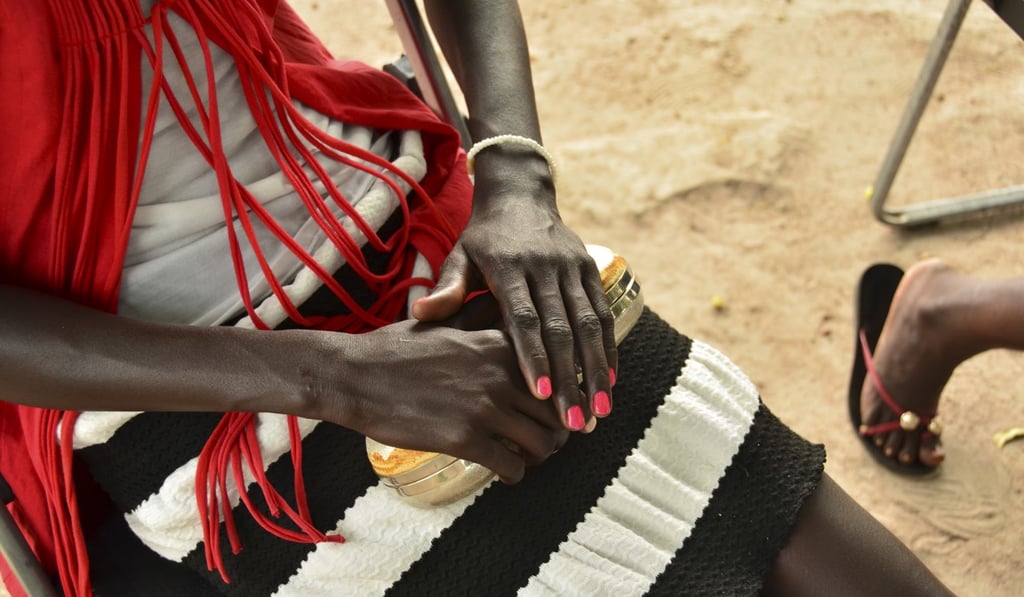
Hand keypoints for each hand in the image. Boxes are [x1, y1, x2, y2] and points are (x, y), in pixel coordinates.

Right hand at [321, 320, 568, 483]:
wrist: (354, 374)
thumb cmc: (395, 348)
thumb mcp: (444, 322)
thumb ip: (478, 319)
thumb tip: (500, 306)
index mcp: (499, 344)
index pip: (555, 371)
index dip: (563, 393)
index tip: (561, 405)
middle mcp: (500, 373)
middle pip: (557, 410)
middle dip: (558, 429)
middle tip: (549, 439)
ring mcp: (484, 408)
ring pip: (543, 442)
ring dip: (540, 455)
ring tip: (527, 457)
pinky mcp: (464, 439)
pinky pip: (511, 466)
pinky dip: (514, 474)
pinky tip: (505, 472)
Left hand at [412, 175, 617, 432]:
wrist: (521, 195)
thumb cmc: (483, 237)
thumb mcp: (460, 254)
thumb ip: (448, 287)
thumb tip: (420, 313)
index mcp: (508, 267)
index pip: (523, 317)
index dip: (534, 356)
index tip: (540, 395)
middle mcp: (545, 267)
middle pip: (561, 329)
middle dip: (571, 379)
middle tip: (573, 423)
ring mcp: (571, 268)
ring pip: (589, 325)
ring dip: (597, 371)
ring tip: (599, 413)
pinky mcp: (590, 268)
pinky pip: (603, 313)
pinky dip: (609, 348)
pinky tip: (611, 381)